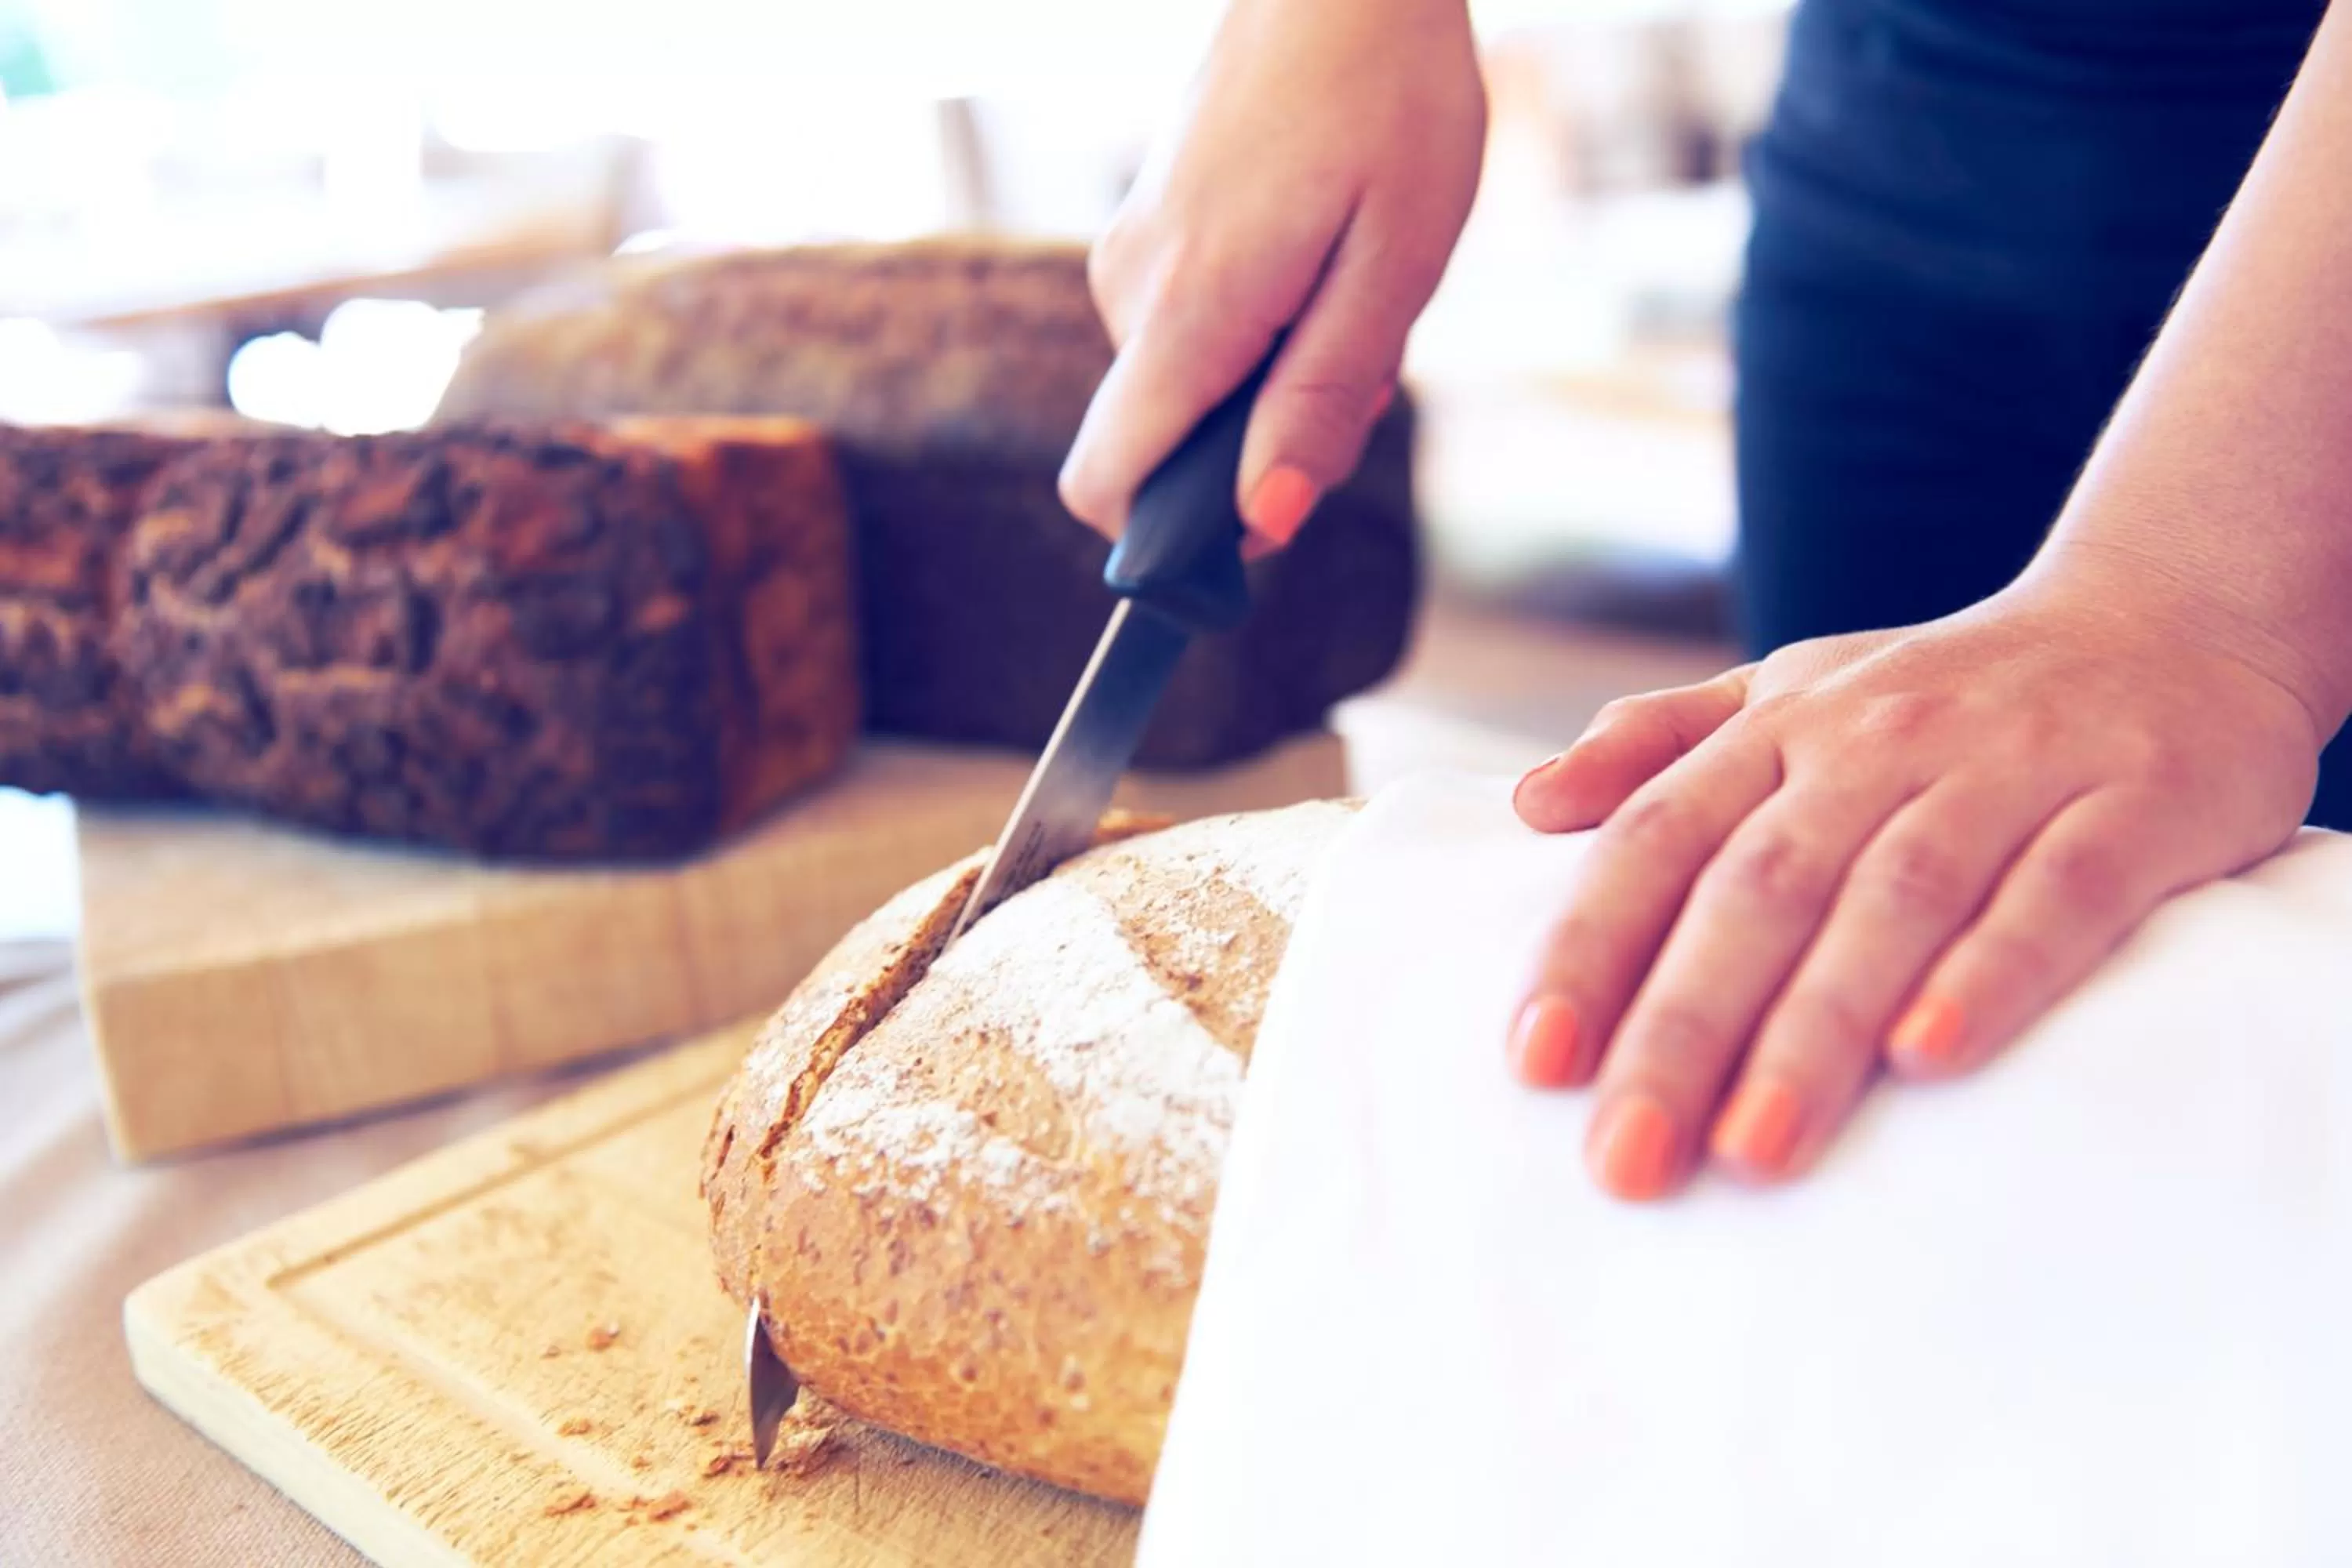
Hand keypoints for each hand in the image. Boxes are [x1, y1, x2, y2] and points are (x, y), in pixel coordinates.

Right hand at [1059, 0, 1484, 549]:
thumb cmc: (1388, 103)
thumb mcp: (1392, 267)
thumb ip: (1322, 399)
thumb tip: (1266, 519)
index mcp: (1186, 313)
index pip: (1106, 485)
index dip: (1168, 539)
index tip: (1258, 528)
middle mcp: (1130, 290)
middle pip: (1160, 445)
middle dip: (1255, 443)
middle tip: (1354, 356)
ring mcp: (1128, 254)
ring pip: (1186, 385)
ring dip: (1268, 376)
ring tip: (1347, 280)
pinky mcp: (1144, 228)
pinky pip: (1189, 328)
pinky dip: (1254, 327)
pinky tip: (1318, 250)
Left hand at [1507, 570, 2327, 1199]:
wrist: (2173, 613)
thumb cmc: (1946, 689)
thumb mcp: (1793, 690)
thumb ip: (1664, 745)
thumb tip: (1532, 802)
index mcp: (1784, 729)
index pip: (1659, 839)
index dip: (1591, 948)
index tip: (1534, 1064)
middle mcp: (1879, 743)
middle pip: (1759, 890)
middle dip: (1682, 1029)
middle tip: (1626, 1159)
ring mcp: (2009, 770)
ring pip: (1894, 900)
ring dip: (1817, 1027)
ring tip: (1753, 1150)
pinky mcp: (2136, 805)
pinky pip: (2057, 894)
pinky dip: (1992, 970)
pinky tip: (1932, 1055)